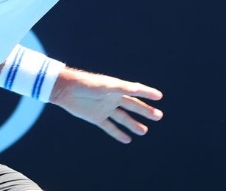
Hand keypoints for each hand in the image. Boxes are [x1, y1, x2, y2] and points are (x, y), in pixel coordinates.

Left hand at [49, 67, 163, 142]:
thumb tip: (137, 88)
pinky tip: (127, 140)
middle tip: (159, 116)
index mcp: (117, 88)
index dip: (147, 93)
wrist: (66, 90)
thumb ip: (121, 88)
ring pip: (123, 118)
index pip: (136, 91)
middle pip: (133, 106)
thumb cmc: (87, 84)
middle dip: (145, 111)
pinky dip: (118, 133)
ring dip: (133, 124)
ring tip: (145, 131)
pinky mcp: (96, 117)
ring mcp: (105, 108)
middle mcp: (113, 98)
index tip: (159, 96)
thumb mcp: (106, 86)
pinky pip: (110, 127)